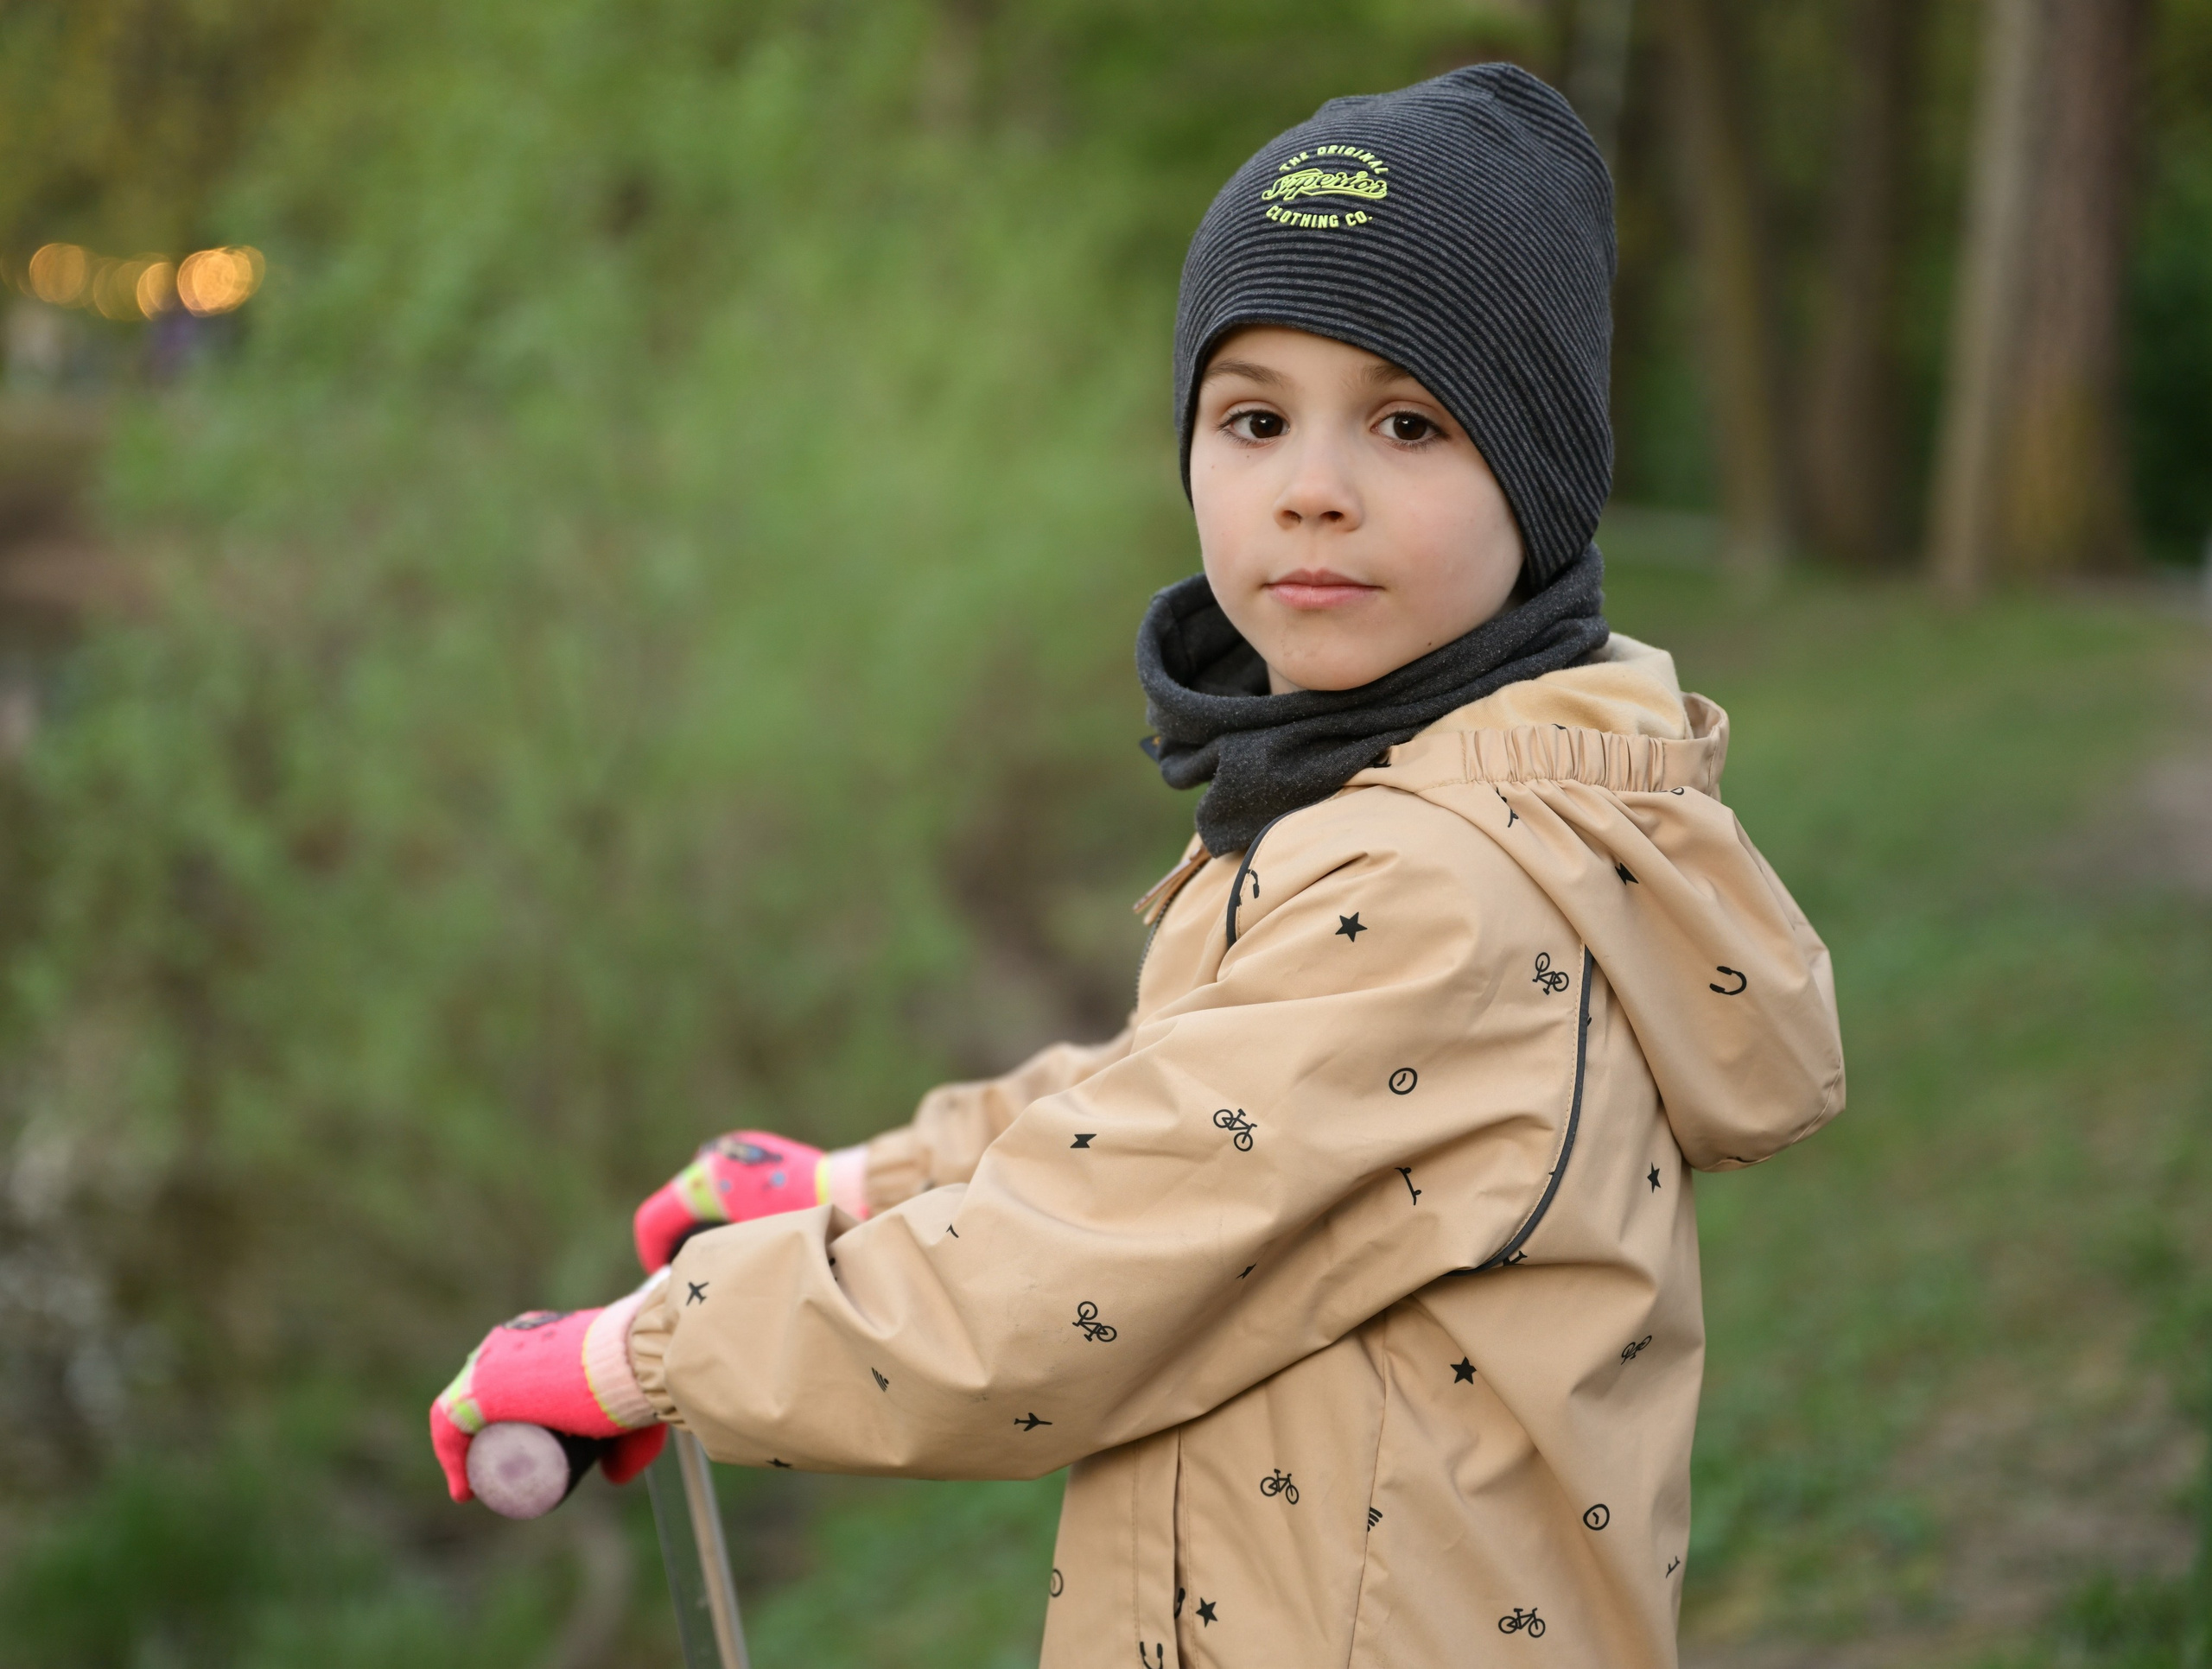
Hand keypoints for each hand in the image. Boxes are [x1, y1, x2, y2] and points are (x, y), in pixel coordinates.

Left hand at [430, 1288, 664, 1504]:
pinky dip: (452, 1459)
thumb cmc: (638, 1375)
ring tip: (489, 1487)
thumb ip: (632, 1444)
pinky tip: (463, 1490)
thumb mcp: (634, 1407)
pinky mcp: (480, 1384)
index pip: (510, 1377)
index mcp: (540, 1331)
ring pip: (466, 1413)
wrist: (631, 1359)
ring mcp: (491, 1359)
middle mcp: (509, 1339)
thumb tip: (614, 1477)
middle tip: (514, 1478)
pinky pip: (449, 1424)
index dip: (509, 1421)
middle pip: (486, 1397)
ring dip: (470, 1452)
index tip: (525, 1458)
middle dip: (490, 1439)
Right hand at [632, 1130, 828, 1271]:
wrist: (840, 1187)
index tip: (662, 1277)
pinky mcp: (745, 1150)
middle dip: (676, 1239)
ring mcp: (727, 1152)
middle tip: (689, 1271)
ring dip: (697, 1222)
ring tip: (716, 1253)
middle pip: (672, 1208)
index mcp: (702, 1185)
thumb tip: (682, 1280)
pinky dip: (716, 1205)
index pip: (653, 1221)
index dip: (651, 1252)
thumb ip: (711, 1259)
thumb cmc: (796, 1223)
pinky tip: (736, 1229)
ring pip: (693, 1195)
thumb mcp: (746, 1248)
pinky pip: (716, 1181)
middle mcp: (709, 1162)